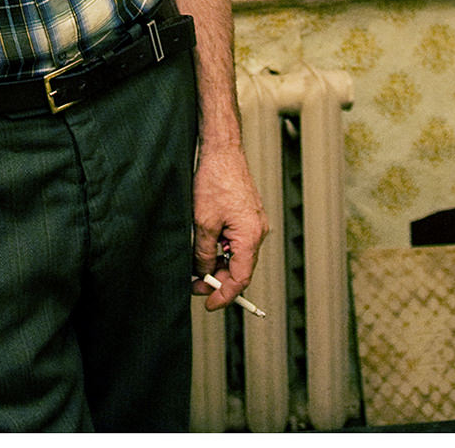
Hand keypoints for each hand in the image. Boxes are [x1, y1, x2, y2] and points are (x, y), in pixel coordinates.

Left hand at [190, 143, 265, 309]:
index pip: (241, 278)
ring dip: (219, 263)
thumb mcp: (202, 223)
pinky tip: (206, 247)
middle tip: (195, 283)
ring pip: (238, 255)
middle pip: (241, 268)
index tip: (209, 304)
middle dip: (218, 279)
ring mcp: (255, 223)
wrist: (222, 150)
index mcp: (250, 237)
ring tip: (197, 265)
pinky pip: (237, 241)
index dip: (225, 295)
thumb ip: (203, 252)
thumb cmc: (215, 180)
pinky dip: (222, 249)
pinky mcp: (248, 215)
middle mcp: (258, 232)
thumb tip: (202, 271)